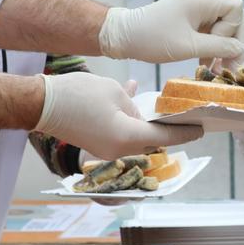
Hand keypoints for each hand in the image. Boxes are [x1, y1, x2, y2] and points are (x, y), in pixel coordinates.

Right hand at [35, 73, 202, 158]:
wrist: (41, 104)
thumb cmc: (78, 95)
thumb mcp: (114, 93)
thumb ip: (134, 106)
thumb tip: (139, 116)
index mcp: (128, 136)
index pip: (166, 136)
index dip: (186, 132)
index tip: (202, 129)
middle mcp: (119, 150)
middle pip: (152, 140)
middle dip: (167, 128)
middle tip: (184, 115)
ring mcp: (107, 150)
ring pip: (136, 136)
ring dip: (145, 122)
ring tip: (157, 104)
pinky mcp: (96, 145)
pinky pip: (120, 133)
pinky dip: (128, 120)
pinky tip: (131, 97)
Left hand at [99, 0, 243, 61]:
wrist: (124, 37)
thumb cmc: (153, 39)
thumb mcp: (189, 46)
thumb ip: (218, 48)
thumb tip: (239, 51)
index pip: (236, 8)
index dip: (234, 29)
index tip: (221, 47)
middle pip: (231, 16)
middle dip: (229, 40)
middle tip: (225, 63)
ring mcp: (194, 7)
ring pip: (220, 25)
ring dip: (219, 46)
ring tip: (214, 67)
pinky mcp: (188, 16)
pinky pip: (208, 28)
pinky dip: (209, 44)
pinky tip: (204, 62)